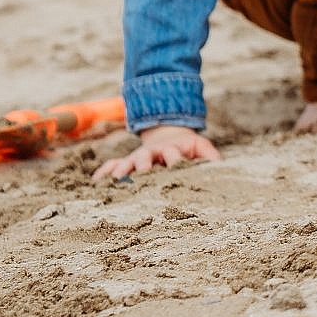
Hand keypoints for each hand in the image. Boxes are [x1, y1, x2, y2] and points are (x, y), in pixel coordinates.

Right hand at [94, 124, 220, 182]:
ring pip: (127, 162)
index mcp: (172, 149)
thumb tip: (221, 167)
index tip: (175, 168)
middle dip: (142, 166)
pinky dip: (103, 173)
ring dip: (121, 170)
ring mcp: (137, 157)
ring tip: (115, 180)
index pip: (174, 155)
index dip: (175, 161)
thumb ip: (210, 156)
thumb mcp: (201, 148)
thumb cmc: (188, 147)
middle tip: (140, 175)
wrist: (169, 134)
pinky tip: (95, 183)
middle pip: (145, 158)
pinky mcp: (126, 162)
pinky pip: (111, 166)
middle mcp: (152, 152)